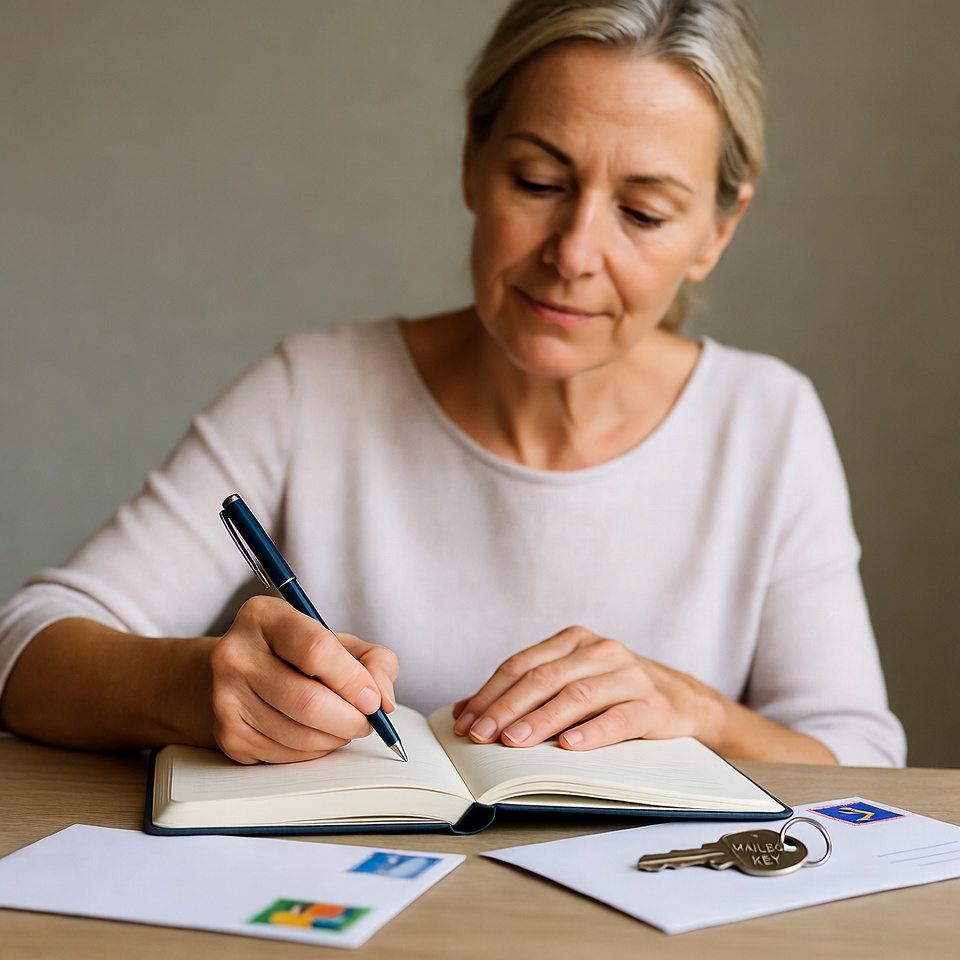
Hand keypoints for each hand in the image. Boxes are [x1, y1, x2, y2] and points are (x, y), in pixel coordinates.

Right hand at [208, 595, 399, 763]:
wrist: (234, 676)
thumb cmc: (294, 656)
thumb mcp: (337, 642)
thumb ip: (374, 660)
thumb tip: (383, 699)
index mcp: (265, 617)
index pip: (317, 650)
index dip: (353, 680)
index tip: (373, 698)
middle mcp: (237, 654)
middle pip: (308, 701)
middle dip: (351, 719)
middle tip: (367, 719)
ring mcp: (226, 697)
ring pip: (300, 734)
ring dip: (335, 737)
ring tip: (343, 724)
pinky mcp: (229, 735)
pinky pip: (286, 755)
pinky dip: (314, 750)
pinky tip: (316, 733)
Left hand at [451, 625, 724, 751]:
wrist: (683, 699)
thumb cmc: (614, 692)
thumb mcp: (570, 682)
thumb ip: (523, 693)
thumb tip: (466, 712)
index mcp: (574, 641)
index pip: (521, 664)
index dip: (490, 693)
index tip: (466, 722)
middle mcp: (600, 651)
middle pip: (544, 678)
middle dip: (507, 708)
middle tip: (482, 735)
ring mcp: (628, 676)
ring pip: (577, 695)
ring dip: (541, 720)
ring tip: (514, 741)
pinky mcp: (652, 705)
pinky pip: (618, 718)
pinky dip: (591, 732)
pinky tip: (568, 745)